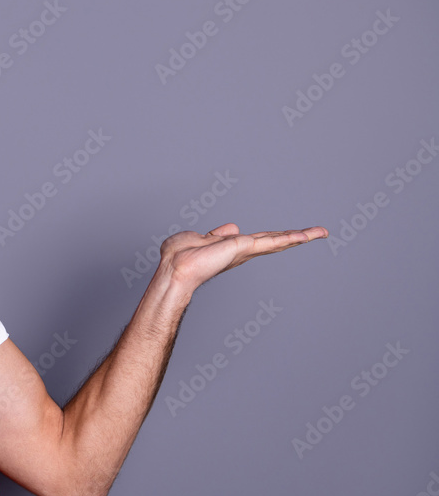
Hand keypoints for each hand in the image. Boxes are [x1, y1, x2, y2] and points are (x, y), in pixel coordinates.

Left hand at [159, 223, 328, 292]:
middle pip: (274, 241)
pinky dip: (290, 238)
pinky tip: (306, 236)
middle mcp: (241, 251)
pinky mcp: (244, 247)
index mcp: (232, 248)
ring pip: (277, 241)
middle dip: (295, 237)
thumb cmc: (179, 256)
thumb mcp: (199, 239)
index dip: (274, 237)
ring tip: (321, 232)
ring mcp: (244, 250)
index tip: (289, 235)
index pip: (258, 240)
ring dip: (300, 236)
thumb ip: (216, 235)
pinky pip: (271, 241)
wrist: (175, 267)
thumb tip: (232, 227)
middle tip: (318, 232)